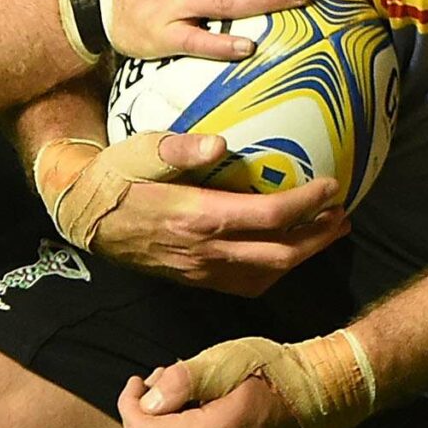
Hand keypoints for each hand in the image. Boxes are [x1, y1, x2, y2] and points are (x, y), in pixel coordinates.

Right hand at [41, 129, 345, 293]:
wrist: (84, 217)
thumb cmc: (116, 175)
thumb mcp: (141, 149)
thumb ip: (181, 147)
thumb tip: (220, 143)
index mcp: (198, 217)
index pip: (269, 217)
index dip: (307, 204)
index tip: (334, 187)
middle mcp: (205, 252)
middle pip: (279, 255)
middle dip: (319, 238)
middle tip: (344, 217)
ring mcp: (200, 272)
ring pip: (266, 276)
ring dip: (302, 257)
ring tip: (327, 234)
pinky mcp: (194, 280)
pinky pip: (246, 285)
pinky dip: (275, 272)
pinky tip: (286, 254)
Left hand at [118, 330, 372, 427]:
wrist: (312, 397)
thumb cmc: (270, 370)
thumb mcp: (225, 360)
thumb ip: (182, 380)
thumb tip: (147, 401)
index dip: (129, 406)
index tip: (137, 380)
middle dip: (136, 421)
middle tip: (148, 388)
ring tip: (164, 400)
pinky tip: (180, 418)